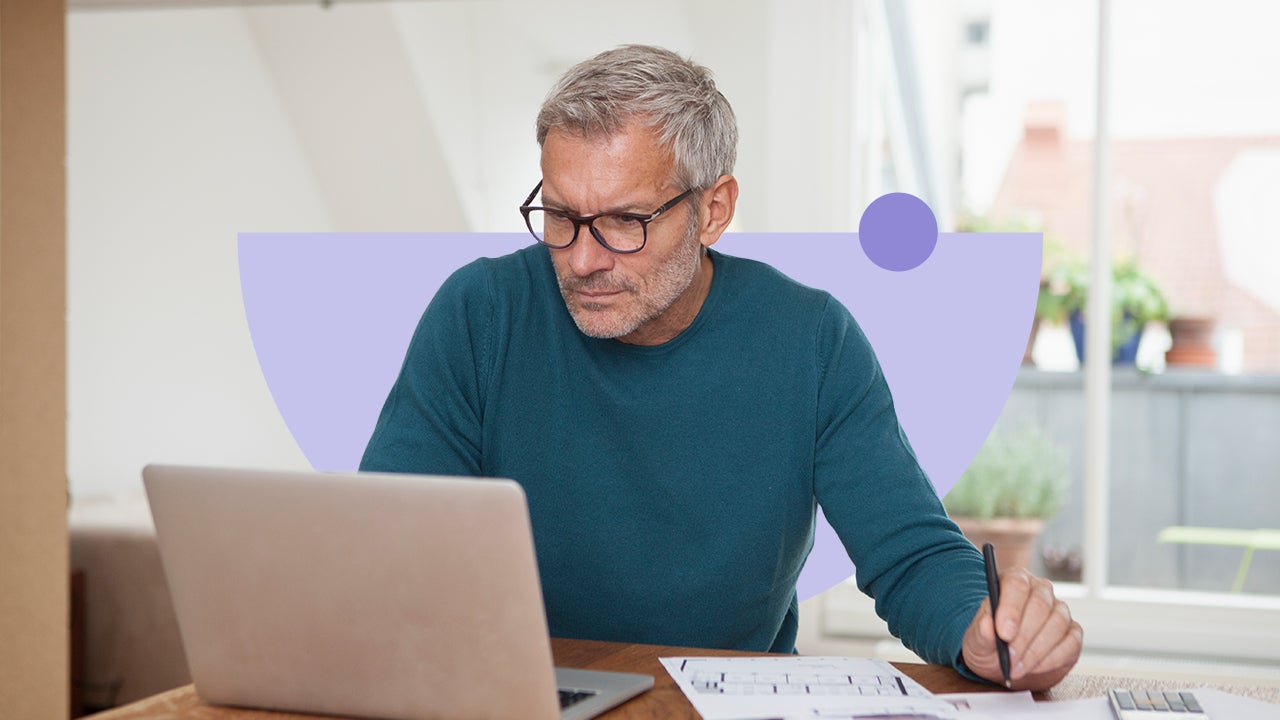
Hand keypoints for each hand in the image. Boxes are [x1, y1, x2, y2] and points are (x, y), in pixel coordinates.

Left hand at [960, 566, 1082, 689]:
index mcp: (1013, 581)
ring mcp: (1059, 610)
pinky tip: (1034, 667)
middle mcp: (1039, 590)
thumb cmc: (989, 645)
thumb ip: (981, 633)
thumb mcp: (976, 641)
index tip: (1003, 634)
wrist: (1005, 664)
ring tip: (1016, 667)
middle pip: (1040, 604)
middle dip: (1024, 635)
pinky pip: (1071, 642)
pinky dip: (1052, 659)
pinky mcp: (1073, 632)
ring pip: (1058, 623)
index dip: (1011, 608)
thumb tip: (987, 625)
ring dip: (1036, 651)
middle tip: (1009, 658)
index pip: (1017, 584)